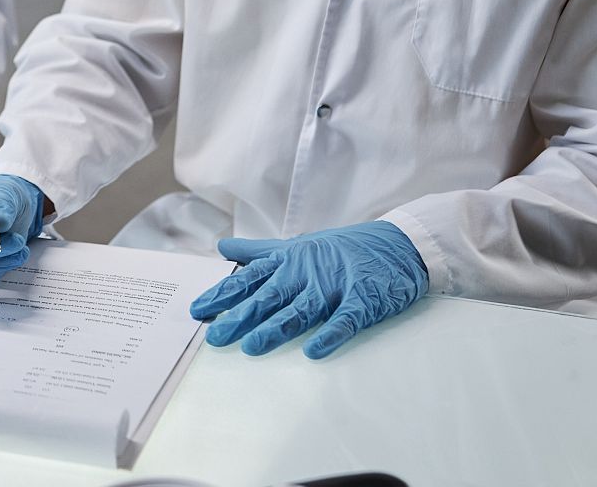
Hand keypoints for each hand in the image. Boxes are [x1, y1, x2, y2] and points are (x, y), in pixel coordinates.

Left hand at [188, 220, 428, 358]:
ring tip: (252, 346)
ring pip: (301, 308)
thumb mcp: (297, 245)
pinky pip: (345, 319)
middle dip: (241, 316)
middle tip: (216, 336)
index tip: (199, 310)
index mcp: (290, 261)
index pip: (250, 278)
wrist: (397, 244)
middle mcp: (307, 272)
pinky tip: (313, 351)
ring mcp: (335, 286)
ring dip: (276, 327)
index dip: (224, 294)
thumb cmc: (342, 249)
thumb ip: (259, 251)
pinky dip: (330, 334)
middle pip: (269, 296)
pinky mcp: (363, 300)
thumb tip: (223, 247)